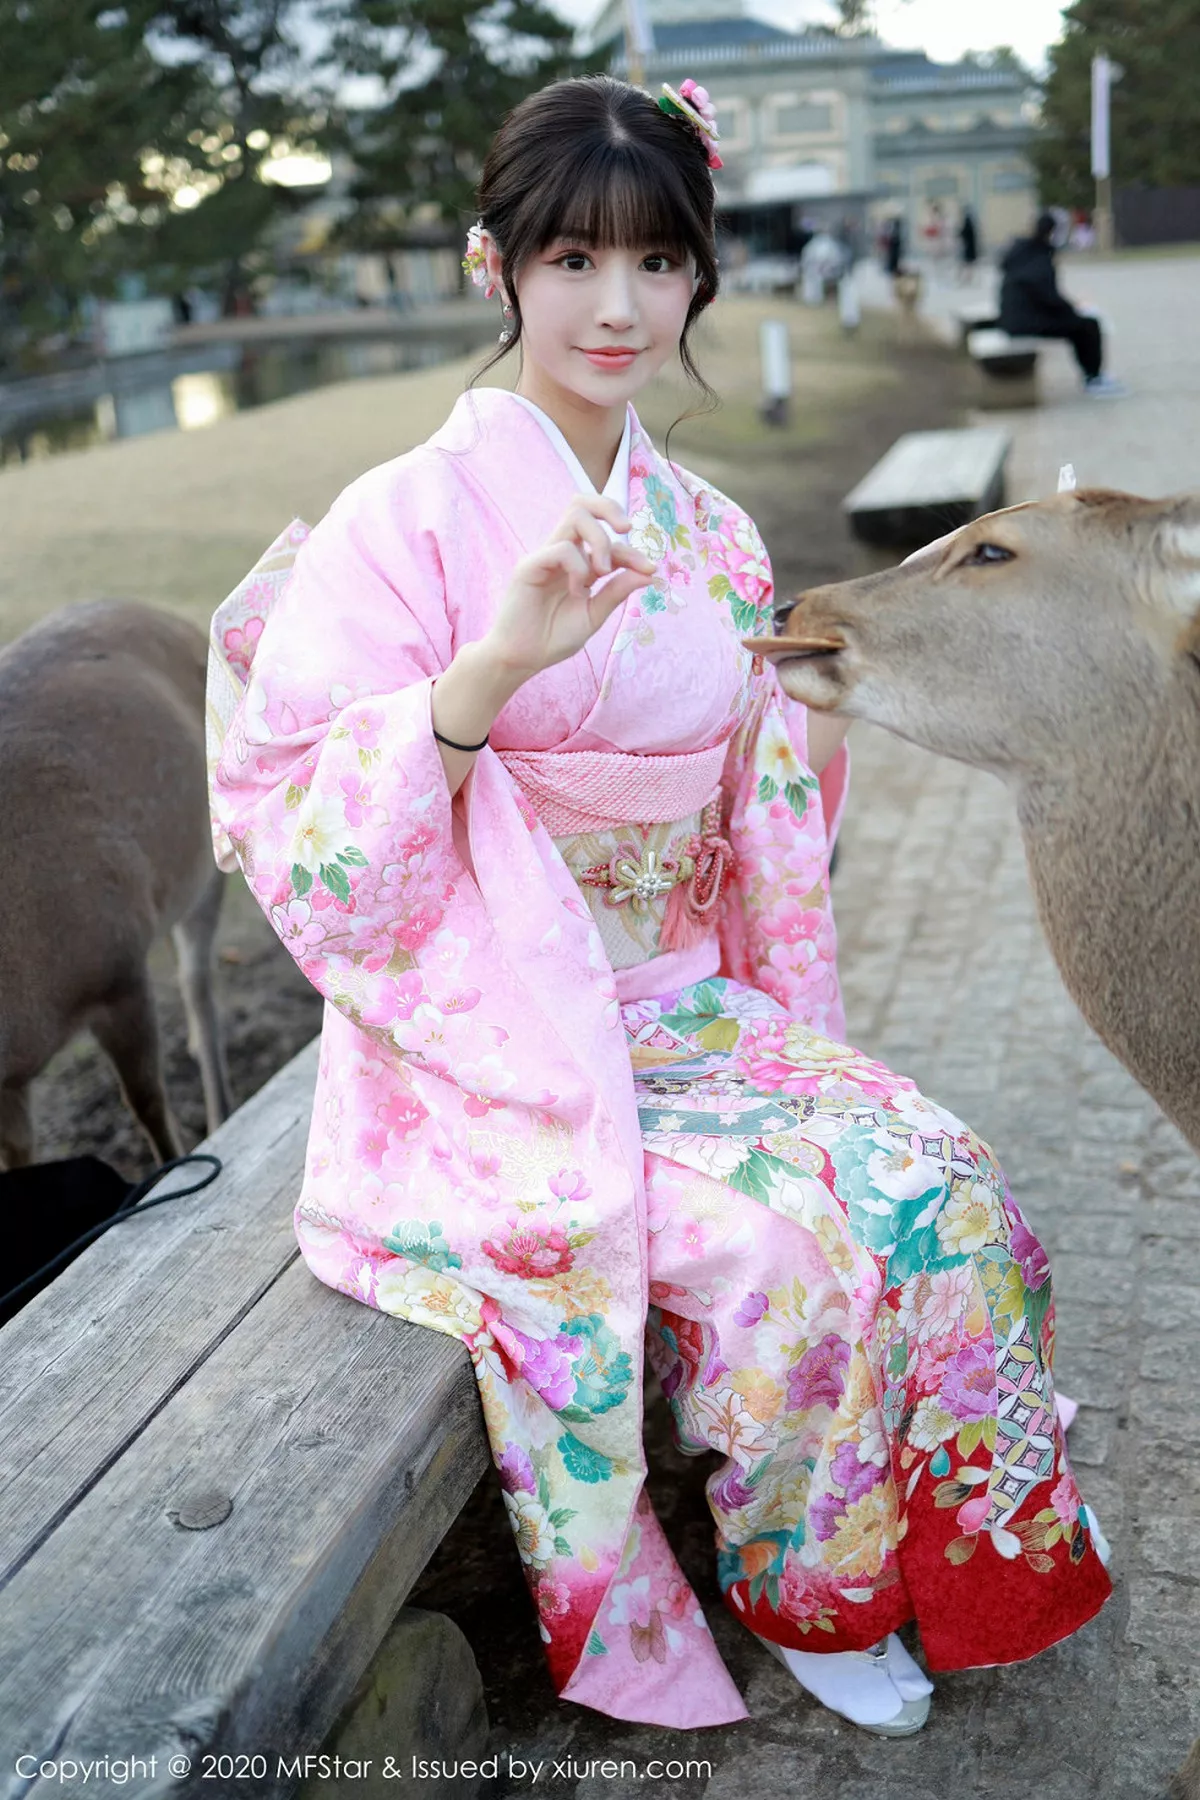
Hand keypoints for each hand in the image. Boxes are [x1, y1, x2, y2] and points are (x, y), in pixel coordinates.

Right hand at [478, 494, 657, 680]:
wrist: (522, 659)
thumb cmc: (553, 638)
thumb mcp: (594, 615)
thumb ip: (616, 592)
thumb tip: (649, 573)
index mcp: (578, 564)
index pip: (609, 540)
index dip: (633, 551)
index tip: (649, 569)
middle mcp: (562, 553)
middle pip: (583, 503)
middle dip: (611, 508)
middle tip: (626, 530)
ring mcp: (545, 556)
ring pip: (575, 516)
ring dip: (599, 539)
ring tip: (601, 571)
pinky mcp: (529, 566)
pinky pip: (561, 548)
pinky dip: (578, 566)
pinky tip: (576, 590)